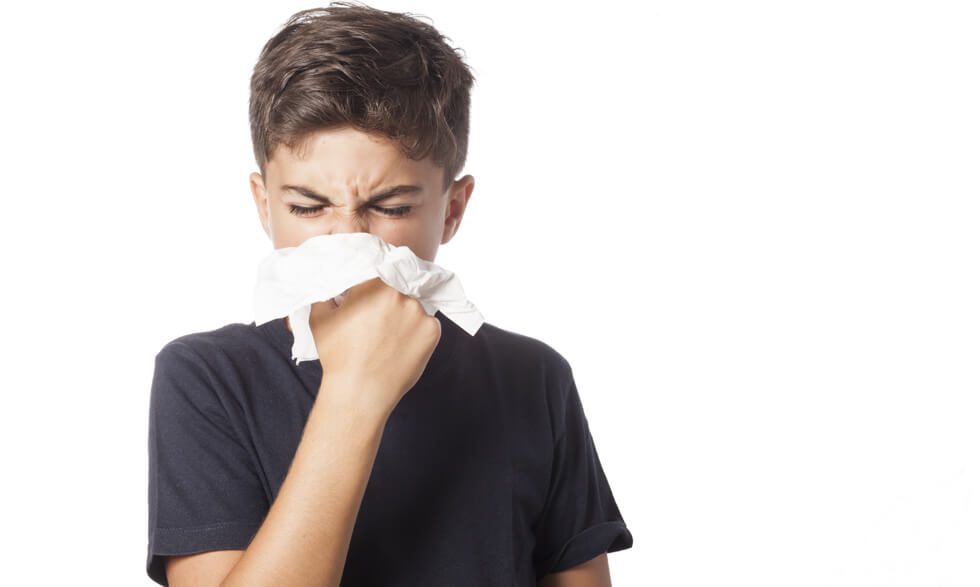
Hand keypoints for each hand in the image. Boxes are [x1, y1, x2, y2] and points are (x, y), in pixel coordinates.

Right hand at [308, 277, 441, 418]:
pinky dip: (416, 331)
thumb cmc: (337, 356)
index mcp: (372, 284)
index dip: (373, 281)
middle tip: (378, 317)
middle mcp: (399, 293)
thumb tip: (332, 279)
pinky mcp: (432, 331)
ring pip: (413, 304)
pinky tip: (401, 346)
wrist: (360, 393)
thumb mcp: (320, 318)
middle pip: (398, 286)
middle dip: (389, 297)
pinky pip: (426, 323)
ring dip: (404, 314)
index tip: (370, 292)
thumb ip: (326, 291)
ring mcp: (419, 312)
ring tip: (388, 335)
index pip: (377, 268)